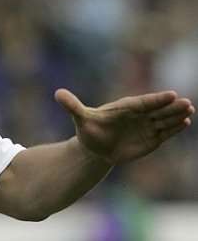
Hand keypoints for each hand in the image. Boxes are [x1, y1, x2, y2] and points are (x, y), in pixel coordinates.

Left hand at [54, 88, 193, 163]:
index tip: (171, 95)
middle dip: (171, 107)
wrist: (94, 147)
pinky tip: (185, 123)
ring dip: (176, 116)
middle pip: (157, 109)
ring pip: (163, 120)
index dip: (156, 99)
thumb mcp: (80, 118)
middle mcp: (138, 115)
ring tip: (189, 111)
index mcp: (124, 107)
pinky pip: (164, 132)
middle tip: (186, 102)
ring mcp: (145, 126)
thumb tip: (57, 93)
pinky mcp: (150, 139)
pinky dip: (174, 128)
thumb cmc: (88, 130)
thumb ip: (72, 106)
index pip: (143, 102)